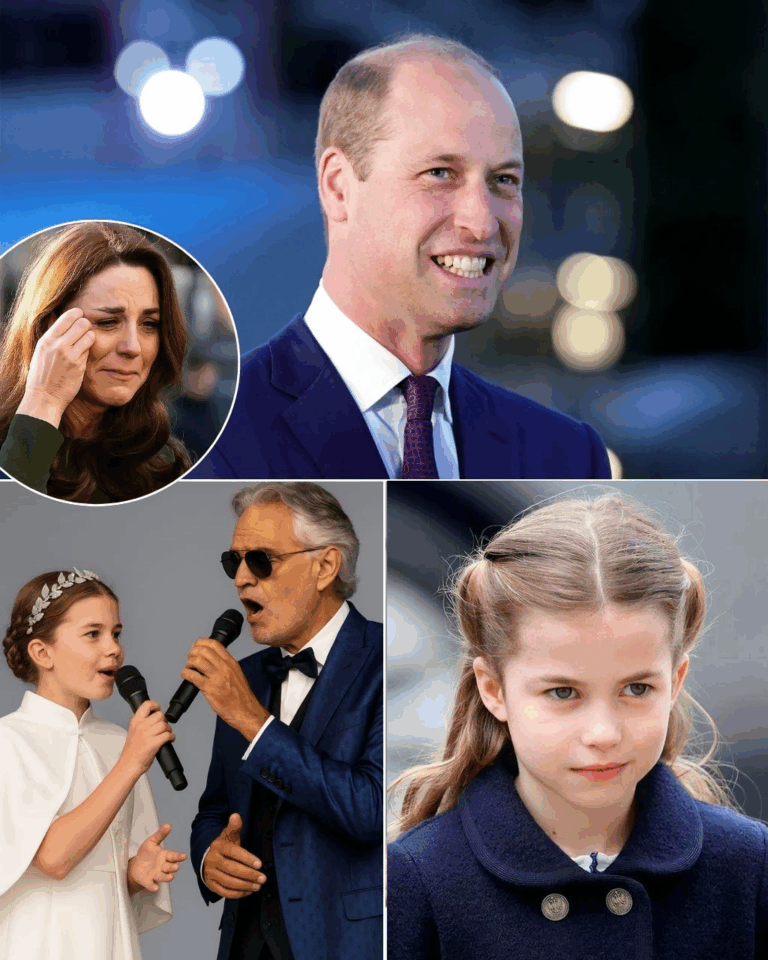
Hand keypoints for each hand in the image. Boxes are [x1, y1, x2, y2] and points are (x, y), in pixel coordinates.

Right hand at [17, 309, 95, 425]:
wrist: (45, 396)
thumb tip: (60, 316)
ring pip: (90, 336)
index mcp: (47, 339)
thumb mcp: (41, 350)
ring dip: (90, 337)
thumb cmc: (43, 373)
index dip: (77, 314)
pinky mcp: (80, 366)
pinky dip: (88, 351)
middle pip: (82, 323)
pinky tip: (82, 356)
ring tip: (84, 343)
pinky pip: (89, 351)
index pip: (68, 316)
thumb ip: (52, 335)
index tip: (80, 315)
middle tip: (85, 329)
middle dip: (86, 324)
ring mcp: (70, 356)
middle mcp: (58, 345)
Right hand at [120, 700, 174, 776]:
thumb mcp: (133, 732)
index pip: (146, 704)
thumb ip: (142, 724)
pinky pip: (168, 735)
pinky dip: (171, 737)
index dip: (155, 705)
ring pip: (165, 725)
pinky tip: (170, 739)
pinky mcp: (153, 743)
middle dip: (164, 720)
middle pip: (160, 715)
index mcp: (135, 722)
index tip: (158, 708)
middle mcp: (141, 726)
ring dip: (168, 729)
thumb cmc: (131, 751)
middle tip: (163, 727)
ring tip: (166, 734)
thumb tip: (155, 718)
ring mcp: (147, 735)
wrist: (128, 765)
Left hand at [128, 823, 186, 892]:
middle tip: (176, 867)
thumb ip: (160, 834)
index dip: (179, 856)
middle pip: (170, 867)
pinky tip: (155, 887)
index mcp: (164, 856)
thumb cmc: (146, 853)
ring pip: (163, 877)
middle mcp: (162, 866)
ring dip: (167, 877)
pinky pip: (151, 884)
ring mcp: (155, 874)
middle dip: (173, 867)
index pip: (173, 856)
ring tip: (171, 877)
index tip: (184, 856)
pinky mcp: (148, 881)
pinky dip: (153, 886)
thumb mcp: (152, 842)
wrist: (135, 866)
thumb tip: (168, 825)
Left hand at [180, 639, 268, 738]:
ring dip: (188, 662)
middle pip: (203, 650)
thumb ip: (225, 664)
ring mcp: (217, 678)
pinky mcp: (209, 689)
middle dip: (193, 652)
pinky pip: (193, 676)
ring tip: (188, 666)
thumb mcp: (237, 673)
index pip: (214, 644)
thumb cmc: (241, 695)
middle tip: (190, 657)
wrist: (245, 710)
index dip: (201, 642)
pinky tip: (185, 675)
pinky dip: (185, 673)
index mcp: (231, 662)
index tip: (196, 645)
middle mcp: (224, 667)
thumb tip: (211, 658)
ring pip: (197, 661)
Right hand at [203, 813, 265, 898]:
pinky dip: (237, 894)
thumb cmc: (222, 844)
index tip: (260, 864)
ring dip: (244, 885)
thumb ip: (234, 826)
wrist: (205, 856)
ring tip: (258, 886)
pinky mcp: (210, 884)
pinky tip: (248, 891)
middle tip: (263, 878)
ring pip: (228, 882)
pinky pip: (223, 891)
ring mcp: (210, 873)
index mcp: (219, 847)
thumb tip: (236, 815)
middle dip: (249, 874)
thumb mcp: (228, 834)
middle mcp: (213, 860)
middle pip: (232, 869)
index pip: (234, 853)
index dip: (247, 859)